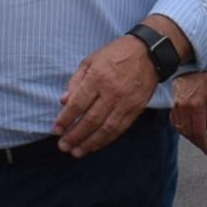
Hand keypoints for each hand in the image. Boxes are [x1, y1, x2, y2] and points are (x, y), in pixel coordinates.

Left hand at [54, 35, 159, 155]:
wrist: (150, 53)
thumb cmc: (116, 54)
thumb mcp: (91, 60)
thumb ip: (76, 81)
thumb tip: (64, 102)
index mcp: (98, 77)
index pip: (78, 104)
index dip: (65, 119)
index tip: (56, 130)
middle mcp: (111, 92)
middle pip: (90, 120)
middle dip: (75, 135)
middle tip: (63, 146)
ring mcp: (125, 103)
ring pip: (105, 128)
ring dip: (89, 142)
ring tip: (76, 152)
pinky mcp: (136, 109)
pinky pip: (119, 129)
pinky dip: (106, 140)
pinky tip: (94, 146)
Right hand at [171, 70, 206, 154]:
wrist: (190, 66)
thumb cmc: (204, 79)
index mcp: (196, 106)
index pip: (199, 131)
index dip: (203, 144)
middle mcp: (184, 108)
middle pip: (189, 132)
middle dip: (197, 142)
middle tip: (203, 146)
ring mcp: (176, 107)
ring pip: (181, 129)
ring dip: (189, 137)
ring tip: (197, 140)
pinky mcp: (171, 105)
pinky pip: (175, 122)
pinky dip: (181, 129)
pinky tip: (187, 131)